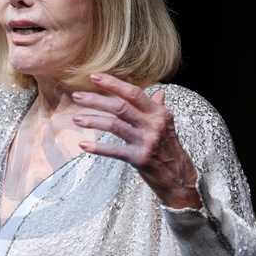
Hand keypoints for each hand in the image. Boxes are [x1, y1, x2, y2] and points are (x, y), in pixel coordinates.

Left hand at [72, 73, 201, 209]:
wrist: (179, 178)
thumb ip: (159, 108)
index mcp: (158, 113)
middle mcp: (152, 124)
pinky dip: (98, 147)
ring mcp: (146, 141)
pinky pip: (114, 150)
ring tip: (76, 119)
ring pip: (114, 125)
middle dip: (95, 100)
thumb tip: (159, 93)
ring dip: (93, 120)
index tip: (94, 76)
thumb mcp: (167, 126)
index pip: (133, 93)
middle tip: (76, 96)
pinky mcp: (139, 158)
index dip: (112, 83)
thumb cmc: (170, 150)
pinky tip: (84, 144)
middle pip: (120, 106)